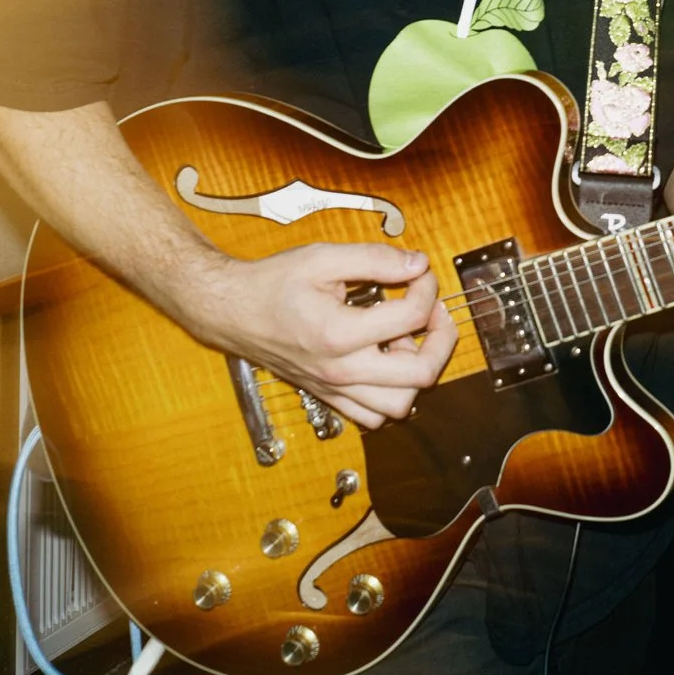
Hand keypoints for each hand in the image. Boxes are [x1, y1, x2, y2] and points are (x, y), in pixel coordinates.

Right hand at [183, 242, 457, 428]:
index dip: (426, 287)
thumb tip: (417, 264)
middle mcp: (340, 370)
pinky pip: (372, 416)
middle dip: (442, 338)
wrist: (231, 311)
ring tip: (408, 340)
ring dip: (416, 372)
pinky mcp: (329, 396)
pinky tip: (387, 362)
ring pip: (399, 405)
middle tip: (436, 312)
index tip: (418, 272)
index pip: (412, 315)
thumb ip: (374, 259)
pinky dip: (392, 394)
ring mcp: (334, 388)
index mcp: (339, 333)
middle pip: (420, 375)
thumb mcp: (322, 258)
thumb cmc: (271, 284)